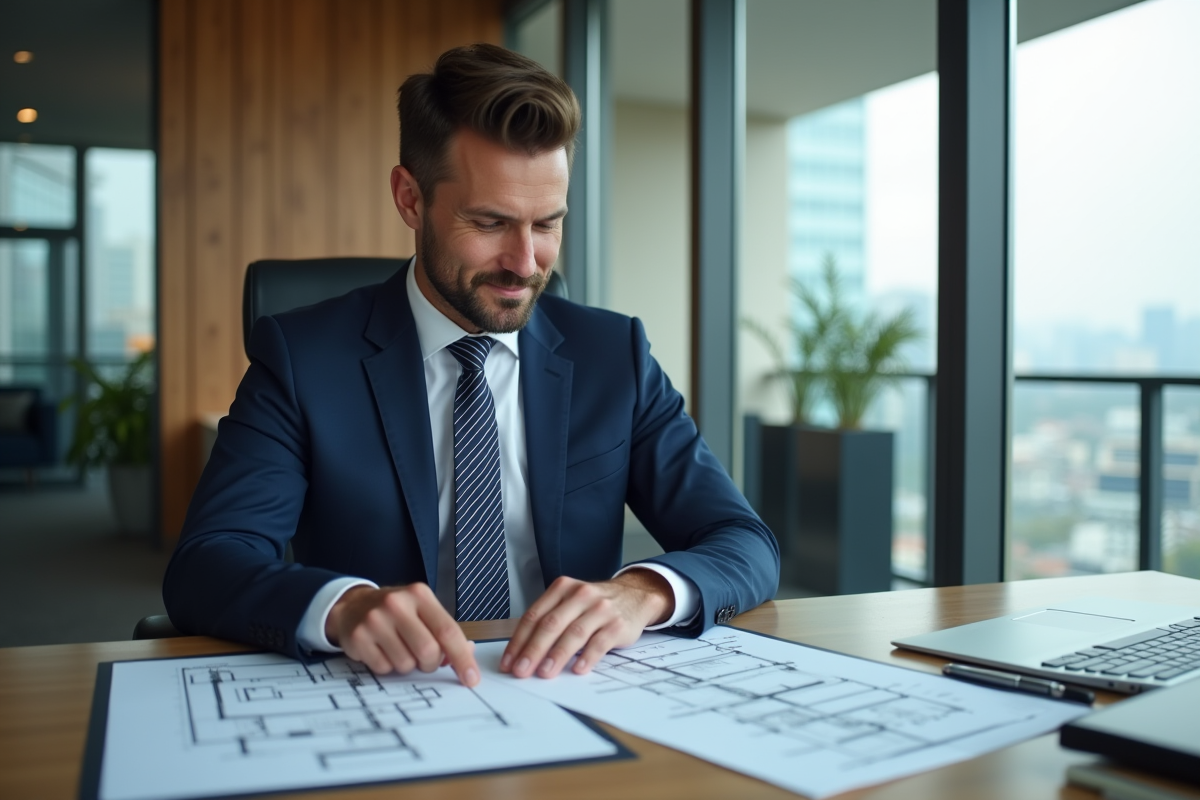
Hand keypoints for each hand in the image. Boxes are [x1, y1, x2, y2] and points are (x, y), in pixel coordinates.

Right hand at [326, 583, 480, 686]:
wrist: (353, 605)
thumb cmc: (396, 612)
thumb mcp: (422, 611)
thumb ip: (444, 631)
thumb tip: (468, 653)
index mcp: (419, 595)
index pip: (448, 631)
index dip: (462, 658)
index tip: (471, 678)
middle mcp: (397, 604)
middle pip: (428, 651)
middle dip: (430, 663)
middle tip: (423, 658)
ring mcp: (375, 620)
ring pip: (406, 664)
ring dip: (407, 665)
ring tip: (399, 649)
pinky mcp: (358, 637)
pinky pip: (384, 669)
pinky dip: (388, 666)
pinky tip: (382, 650)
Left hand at [499, 570, 672, 679]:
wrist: (635, 596)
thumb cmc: (594, 605)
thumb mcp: (570, 602)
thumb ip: (549, 620)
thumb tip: (521, 653)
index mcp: (562, 589)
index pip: (534, 616)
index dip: (519, 641)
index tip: (509, 662)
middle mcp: (580, 595)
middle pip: (551, 624)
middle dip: (533, 650)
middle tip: (521, 671)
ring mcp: (600, 609)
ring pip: (574, 633)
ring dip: (557, 655)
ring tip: (545, 673)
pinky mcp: (617, 624)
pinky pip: (599, 642)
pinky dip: (587, 657)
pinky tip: (577, 670)